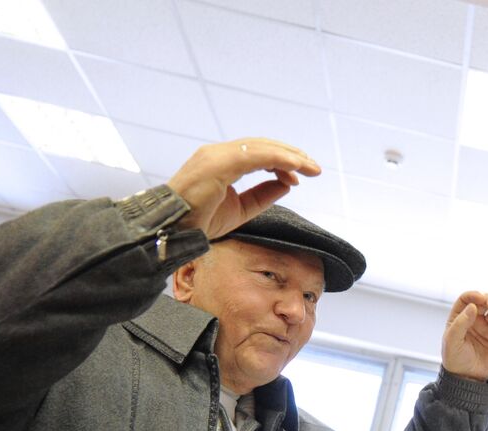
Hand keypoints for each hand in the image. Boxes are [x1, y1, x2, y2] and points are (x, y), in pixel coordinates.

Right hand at [167, 138, 321, 238]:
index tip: (299, 176)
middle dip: (290, 154)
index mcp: (221, 162)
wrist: (174, 229)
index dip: (280, 162)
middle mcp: (218, 153)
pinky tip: (294, 166)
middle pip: (261, 146)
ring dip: (289, 156)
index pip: (256, 153)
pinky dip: (277, 159)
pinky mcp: (218, 163)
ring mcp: (216, 155)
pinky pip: (254, 156)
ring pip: (261, 148)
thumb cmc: (200, 221)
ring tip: (310, 167)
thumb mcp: (240, 209)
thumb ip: (262, 196)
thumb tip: (287, 184)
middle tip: (313, 167)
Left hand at [441, 291, 487, 381]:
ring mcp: (487, 327)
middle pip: (485, 301)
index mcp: (459, 317)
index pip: (466, 299)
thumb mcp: (452, 341)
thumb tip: (472, 306)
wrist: (467, 377)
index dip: (473, 295)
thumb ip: (460, 323)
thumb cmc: (455, 359)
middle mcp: (474, 319)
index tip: (480, 298)